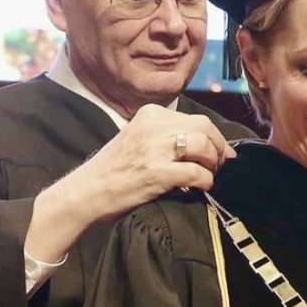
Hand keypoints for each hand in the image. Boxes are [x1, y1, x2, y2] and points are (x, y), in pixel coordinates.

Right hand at [27, 105, 236, 262]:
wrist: (87, 192)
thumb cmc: (113, 169)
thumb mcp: (137, 138)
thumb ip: (165, 135)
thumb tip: (205, 143)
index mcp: (150, 115)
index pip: (195, 119)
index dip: (214, 137)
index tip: (220, 151)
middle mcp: (153, 126)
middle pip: (205, 128)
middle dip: (218, 148)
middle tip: (219, 164)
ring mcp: (155, 149)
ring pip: (204, 147)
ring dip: (212, 164)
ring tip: (207, 175)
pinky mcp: (158, 173)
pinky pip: (197, 173)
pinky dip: (205, 182)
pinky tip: (200, 188)